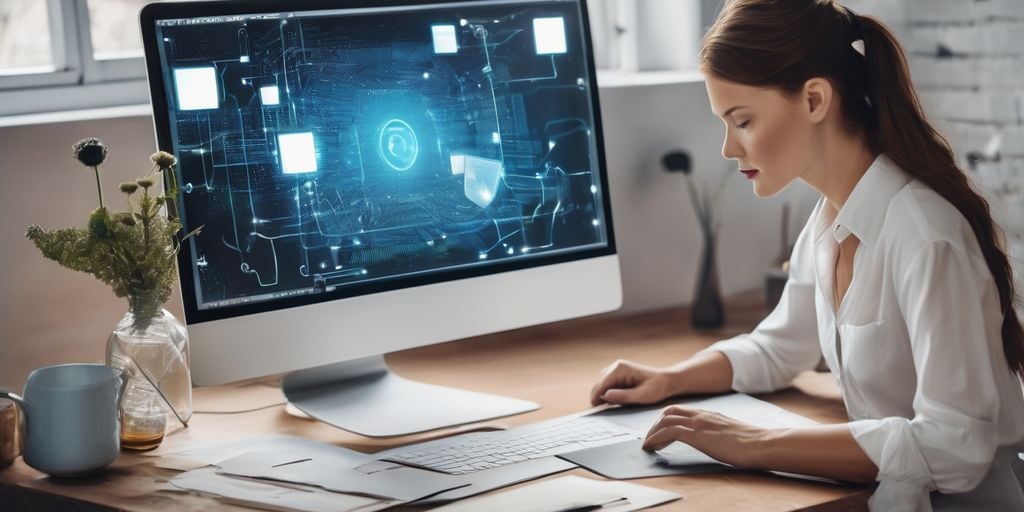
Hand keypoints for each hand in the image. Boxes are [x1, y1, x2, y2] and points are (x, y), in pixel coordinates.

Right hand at [589, 359, 674, 405]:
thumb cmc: (656, 388)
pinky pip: (607, 387)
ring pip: (601, 387)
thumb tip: (604, 396)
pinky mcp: (616, 376)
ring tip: (616, 406)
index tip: (595, 409)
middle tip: (604, 411)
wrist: (666, 382)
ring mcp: (615, 371)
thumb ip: (623, 396)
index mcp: (620, 369)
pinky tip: (618, 401)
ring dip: (605, 397)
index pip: (601, 384)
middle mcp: (615, 367)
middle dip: (600, 397)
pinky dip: (609, 396)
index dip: (596, 397)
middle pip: (599, 385)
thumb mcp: (642, 396)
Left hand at [641, 405, 766, 467]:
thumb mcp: (730, 433)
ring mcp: (699, 424)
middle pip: (669, 411)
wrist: (762, 444)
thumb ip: (719, 433)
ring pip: (666, 420)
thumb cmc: (752, 443)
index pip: (681, 410)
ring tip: (647, 445)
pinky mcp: (698, 435)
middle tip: (650, 439)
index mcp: (710, 415)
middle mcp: (702, 415)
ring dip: (652, 432)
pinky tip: (652, 448)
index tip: (661, 432)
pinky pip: (669, 432)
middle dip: (656, 424)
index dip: (667, 420)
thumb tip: (716, 441)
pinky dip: (656, 439)